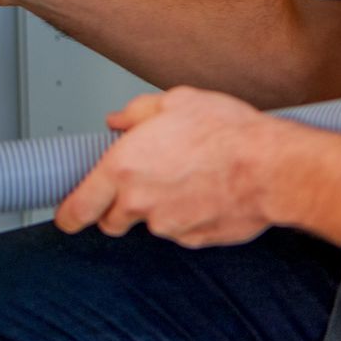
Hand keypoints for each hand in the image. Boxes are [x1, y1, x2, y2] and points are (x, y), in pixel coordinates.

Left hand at [55, 87, 283, 247]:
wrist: (272, 168)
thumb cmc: (228, 132)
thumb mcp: (177, 101)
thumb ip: (138, 112)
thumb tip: (119, 120)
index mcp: (123, 168)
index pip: (79, 208)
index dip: (69, 215)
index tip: (67, 216)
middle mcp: (140, 202)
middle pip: (112, 221)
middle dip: (118, 207)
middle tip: (140, 183)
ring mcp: (168, 226)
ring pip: (151, 224)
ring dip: (159, 208)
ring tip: (188, 178)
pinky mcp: (195, 239)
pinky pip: (182, 231)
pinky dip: (188, 217)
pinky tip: (207, 192)